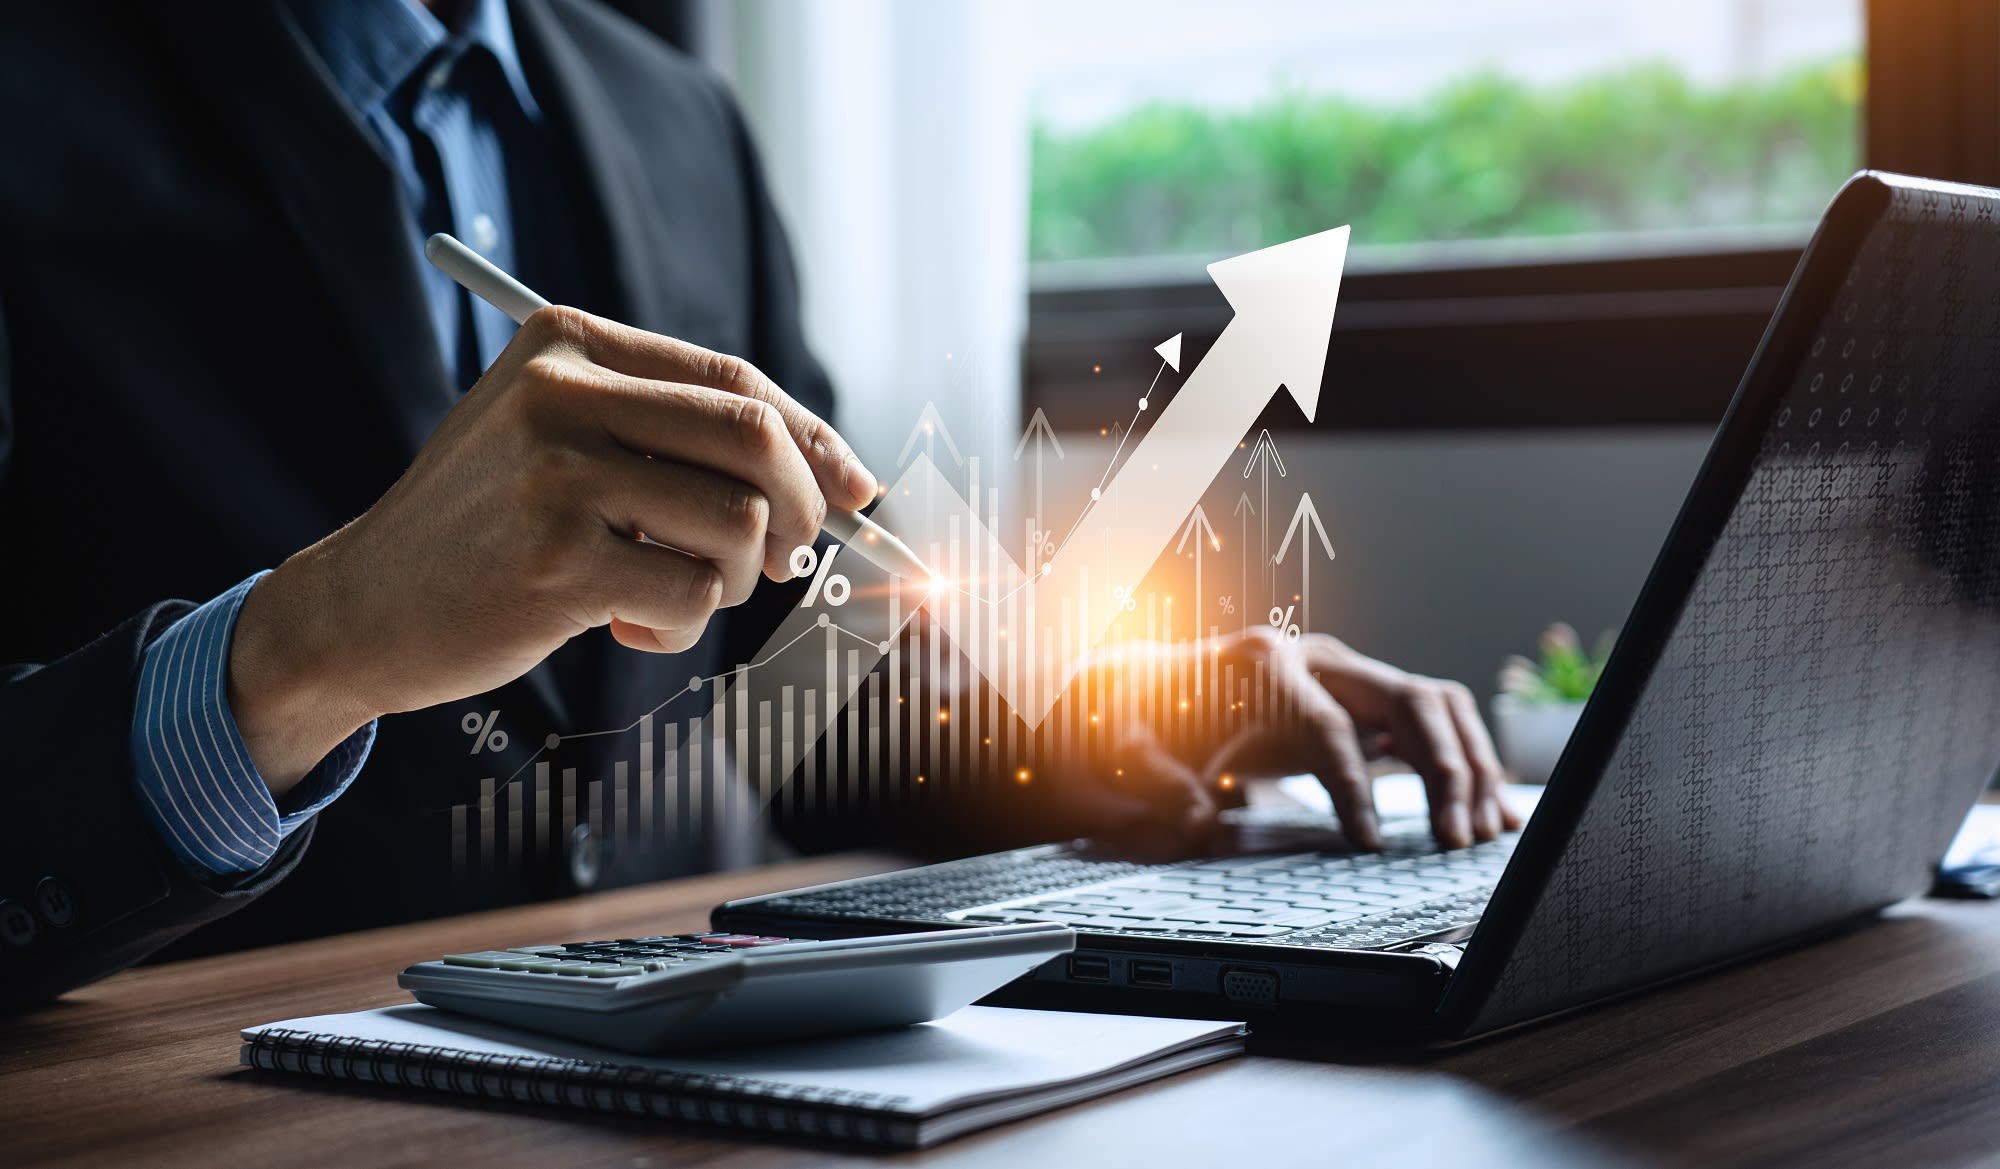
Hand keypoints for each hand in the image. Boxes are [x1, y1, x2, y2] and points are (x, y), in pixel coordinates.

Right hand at [226, 306, 876, 793]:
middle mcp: (561, 392)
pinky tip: (623, 627)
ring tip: (672, 594)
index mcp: (570, 342)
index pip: (738, 380)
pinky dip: (680, 629)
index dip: (815, 441)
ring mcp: (556, 476)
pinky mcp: (556, 561)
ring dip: (729, 580)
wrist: (363, 605)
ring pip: (737, 524)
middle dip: (800, 509)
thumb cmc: (489, 526)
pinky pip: (690, 598)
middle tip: (779, 559)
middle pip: (755, 436)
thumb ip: (676, 434)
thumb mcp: (560, 438)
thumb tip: (841, 477)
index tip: (854, 492)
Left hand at [1090, 627, 1518, 849]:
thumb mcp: (1133, 746)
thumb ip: (1158, 782)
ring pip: (1437, 703)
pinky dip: (1467, 760)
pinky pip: (1435, 721)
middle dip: (1442, 770)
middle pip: (1408, 699)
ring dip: (1469, 765)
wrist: (1151, 683)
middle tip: (1455, 841)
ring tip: (1484, 831)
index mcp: (1265, 665)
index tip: (1367, 843)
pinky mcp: (1367, 698)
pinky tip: (1489, 809)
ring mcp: (1350, 673)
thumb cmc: (1147, 716)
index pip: (1327, 726)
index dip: (1353, 786)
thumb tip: (1198, 817)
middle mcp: (1319, 659)